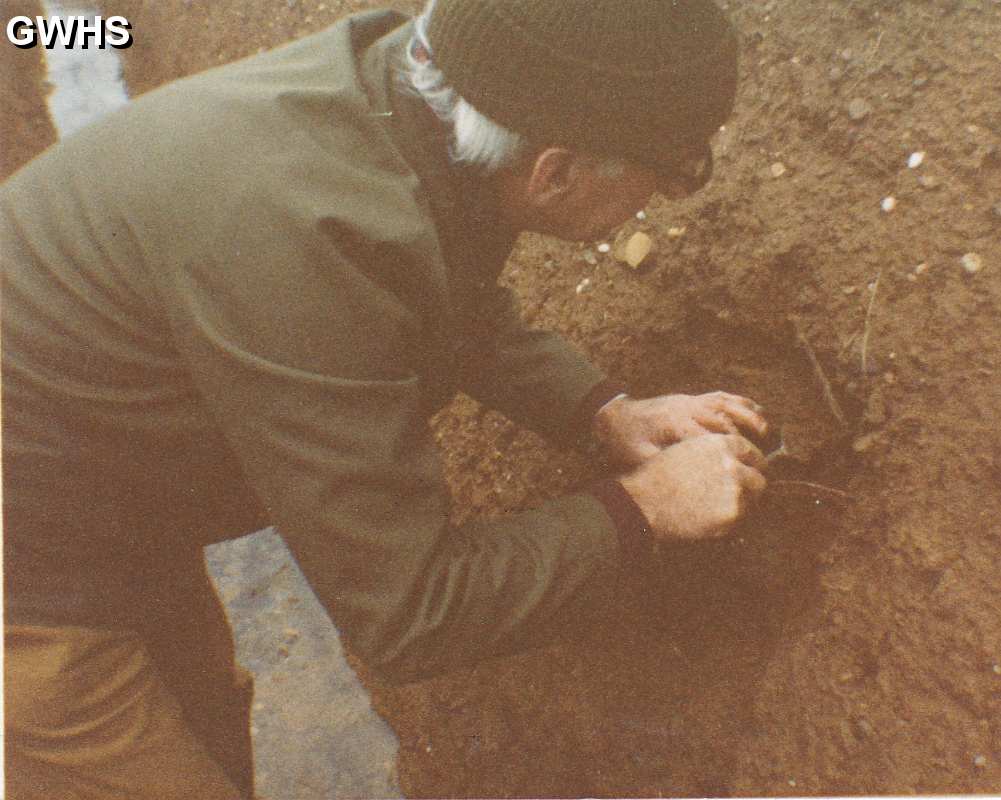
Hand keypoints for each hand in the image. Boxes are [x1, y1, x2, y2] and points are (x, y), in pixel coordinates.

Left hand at [594, 391, 767, 467]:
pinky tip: (759, 414)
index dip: (731, 454)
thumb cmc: (626, 442)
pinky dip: (743, 404)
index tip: (745, 471)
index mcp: (674, 424)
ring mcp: (692, 400)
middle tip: (763, 461)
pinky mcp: (693, 398)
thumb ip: (665, 465)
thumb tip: (692, 482)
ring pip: (728, 404)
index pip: (710, 437)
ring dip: (750, 418)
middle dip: (746, 439)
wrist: (614, 417)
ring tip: (769, 435)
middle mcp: (687, 408)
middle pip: (725, 420)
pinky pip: (723, 397)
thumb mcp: (640, 458)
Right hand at [619, 434, 766, 539]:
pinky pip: (741, 521)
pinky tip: (709, 520)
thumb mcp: (686, 450)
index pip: (752, 453)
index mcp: (721, 444)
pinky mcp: (732, 514)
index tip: (749, 473)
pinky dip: (730, 522)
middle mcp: (732, 464)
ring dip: (741, 506)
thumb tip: (735, 463)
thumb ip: (715, 453)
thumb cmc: (657, 477)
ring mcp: (735, 490)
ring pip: (752, 501)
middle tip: (735, 497)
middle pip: (759, 478)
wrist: (643, 503)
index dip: (752, 465)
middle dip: (751, 487)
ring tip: (715, 510)